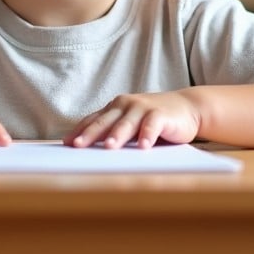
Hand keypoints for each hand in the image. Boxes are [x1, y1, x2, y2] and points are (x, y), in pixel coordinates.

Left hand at [64, 91, 200, 149]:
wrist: (187, 107)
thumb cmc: (153, 119)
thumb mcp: (130, 123)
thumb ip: (113, 132)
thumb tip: (87, 149)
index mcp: (115, 108)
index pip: (93, 120)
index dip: (79, 131)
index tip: (66, 144)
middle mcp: (126, 105)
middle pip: (105, 121)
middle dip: (90, 134)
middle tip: (78, 146)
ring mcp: (143, 108)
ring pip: (126, 123)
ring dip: (118, 135)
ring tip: (109, 148)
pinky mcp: (161, 114)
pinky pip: (152, 125)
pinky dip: (147, 136)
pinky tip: (143, 147)